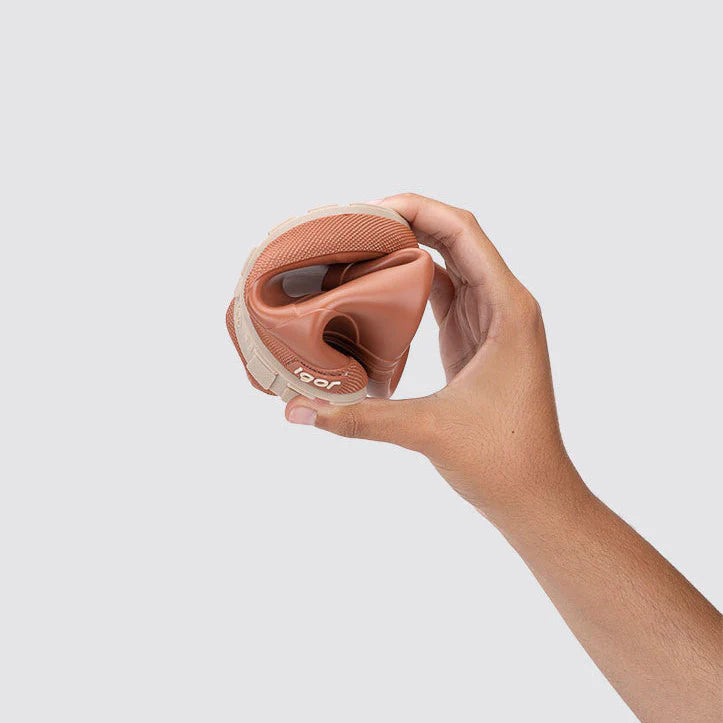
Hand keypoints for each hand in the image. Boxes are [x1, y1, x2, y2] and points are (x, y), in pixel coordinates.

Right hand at [285, 193, 579, 516]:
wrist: (534, 495)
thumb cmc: (501, 459)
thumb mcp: (427, 430)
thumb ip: (358, 418)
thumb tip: (297, 412)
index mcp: (507, 308)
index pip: (462, 232)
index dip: (418, 208)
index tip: (369, 208)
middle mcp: (503, 305)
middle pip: (453, 240)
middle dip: (405, 222)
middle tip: (351, 225)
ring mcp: (490, 322)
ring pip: (447, 265)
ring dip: (407, 250)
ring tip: (356, 246)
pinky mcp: (475, 340)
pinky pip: (442, 295)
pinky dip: (410, 283)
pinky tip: (375, 286)